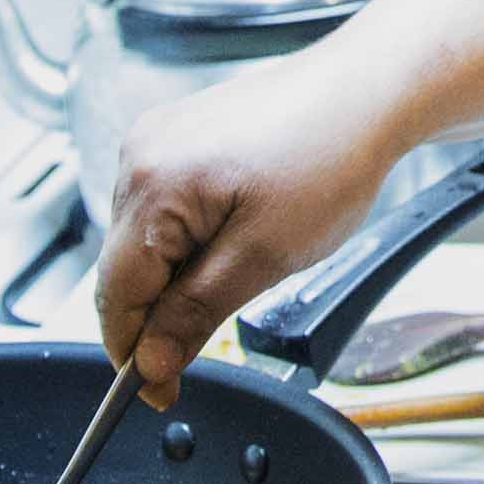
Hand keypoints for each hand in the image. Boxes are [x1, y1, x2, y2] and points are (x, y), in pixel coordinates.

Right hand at [93, 42, 423, 405]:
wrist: (369, 91)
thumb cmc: (330, 157)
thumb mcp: (264, 256)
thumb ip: (196, 312)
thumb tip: (150, 363)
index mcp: (151, 186)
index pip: (114, 296)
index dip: (133, 355)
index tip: (158, 392)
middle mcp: (138, 156)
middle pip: (123, 269)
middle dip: (158, 314)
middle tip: (206, 345)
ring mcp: (156, 140)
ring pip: (144, 240)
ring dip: (177, 274)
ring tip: (243, 267)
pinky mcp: (178, 135)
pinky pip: (164, 206)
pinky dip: (189, 238)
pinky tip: (238, 234)